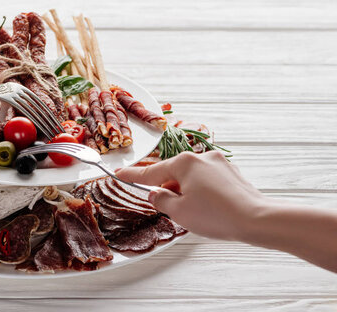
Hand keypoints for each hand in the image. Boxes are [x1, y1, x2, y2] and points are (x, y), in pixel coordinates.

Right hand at [115, 151, 267, 240]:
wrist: (258, 220)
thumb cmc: (217, 215)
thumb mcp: (179, 212)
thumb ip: (162, 201)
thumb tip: (157, 194)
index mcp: (184, 163)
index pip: (151, 171)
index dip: (133, 176)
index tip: (118, 173)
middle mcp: (201, 157)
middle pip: (173, 173)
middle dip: (168, 190)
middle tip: (169, 208)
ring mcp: (219, 163)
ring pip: (191, 178)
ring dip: (186, 192)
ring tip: (196, 214)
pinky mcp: (232, 174)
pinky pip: (208, 181)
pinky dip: (203, 193)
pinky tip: (209, 209)